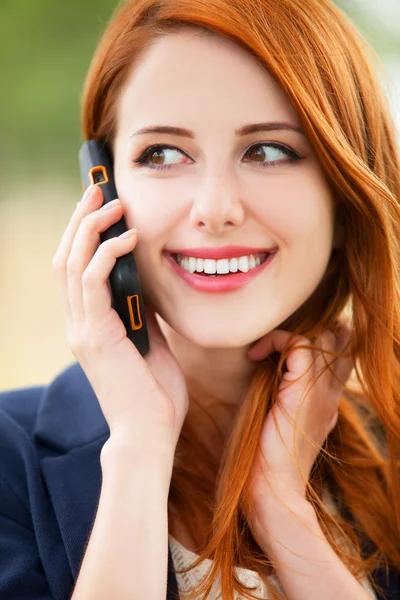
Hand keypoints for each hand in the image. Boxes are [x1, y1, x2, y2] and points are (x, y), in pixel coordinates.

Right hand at [52, 185, 188, 465]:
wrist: (149, 433)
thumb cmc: (153, 390)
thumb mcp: (150, 338)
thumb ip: (142, 310)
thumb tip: (149, 278)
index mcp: (89, 323)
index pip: (75, 268)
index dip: (82, 234)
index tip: (100, 206)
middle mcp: (77, 323)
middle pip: (65, 257)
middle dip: (80, 219)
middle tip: (98, 189)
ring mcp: (82, 329)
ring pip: (71, 263)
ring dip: (89, 228)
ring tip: (111, 201)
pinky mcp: (95, 336)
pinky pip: (92, 282)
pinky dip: (105, 253)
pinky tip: (126, 237)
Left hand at [246, 320, 352, 513]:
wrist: (273, 489)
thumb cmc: (267, 459)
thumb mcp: (282, 422)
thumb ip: (286, 399)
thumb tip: (268, 376)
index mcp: (329, 401)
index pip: (343, 355)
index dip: (321, 339)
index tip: (284, 347)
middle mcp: (331, 393)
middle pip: (341, 340)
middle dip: (312, 329)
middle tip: (278, 343)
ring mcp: (321, 391)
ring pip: (325, 336)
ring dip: (292, 333)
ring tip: (267, 348)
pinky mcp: (303, 390)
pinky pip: (298, 343)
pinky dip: (276, 339)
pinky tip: (256, 354)